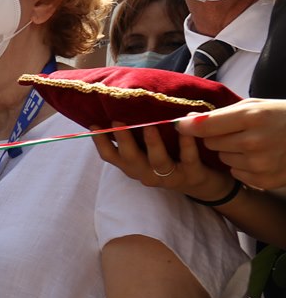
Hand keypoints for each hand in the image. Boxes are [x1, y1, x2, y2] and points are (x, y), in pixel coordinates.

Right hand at [95, 123, 235, 200]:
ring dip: (153, 144)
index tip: (94, 125)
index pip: (111, 157)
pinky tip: (186, 127)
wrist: (203, 185)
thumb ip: (137, 140)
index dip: (100, 143)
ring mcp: (170, 177)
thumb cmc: (171, 162)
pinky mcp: (192, 175)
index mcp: (134, 167)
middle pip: (131, 159)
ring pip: (158, 162)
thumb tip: (121, 112)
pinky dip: (187, 143)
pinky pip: (189, 159)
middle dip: (123, 141)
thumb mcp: (149, 154)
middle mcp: (147, 174)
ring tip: (150, 126)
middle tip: (117, 122)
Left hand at [181, 99, 285, 190]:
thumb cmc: (280, 117)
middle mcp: (255, 142)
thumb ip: (221, 114)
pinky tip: (260, 157)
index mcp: (252, 118)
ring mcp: (260, 164)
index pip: (204, 126)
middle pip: (211, 144)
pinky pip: (236, 173)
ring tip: (252, 144)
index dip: (188, 126)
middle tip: (237, 131)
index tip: (180, 124)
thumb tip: (187, 121)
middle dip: (217, 137)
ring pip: (222, 159)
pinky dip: (243, 166)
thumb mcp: (255, 106)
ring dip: (230, 152)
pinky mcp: (264, 180)